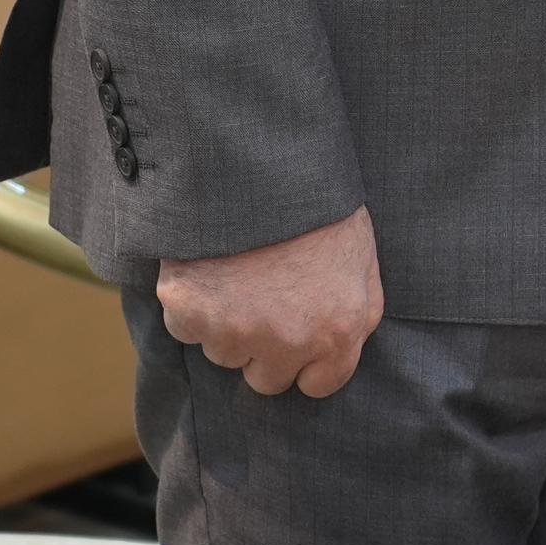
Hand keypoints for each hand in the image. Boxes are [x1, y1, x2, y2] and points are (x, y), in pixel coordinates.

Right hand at [157, 206, 383, 397]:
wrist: (258, 159)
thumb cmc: (317, 202)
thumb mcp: (362, 258)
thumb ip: (359, 313)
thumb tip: (344, 347)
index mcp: (336, 332)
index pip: (318, 385)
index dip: (307, 358)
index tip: (296, 332)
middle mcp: (285, 342)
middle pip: (266, 379)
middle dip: (263, 347)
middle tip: (260, 298)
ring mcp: (233, 330)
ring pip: (222, 353)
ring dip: (225, 324)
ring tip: (235, 271)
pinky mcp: (188, 310)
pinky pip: (184, 327)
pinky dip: (189, 304)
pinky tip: (205, 266)